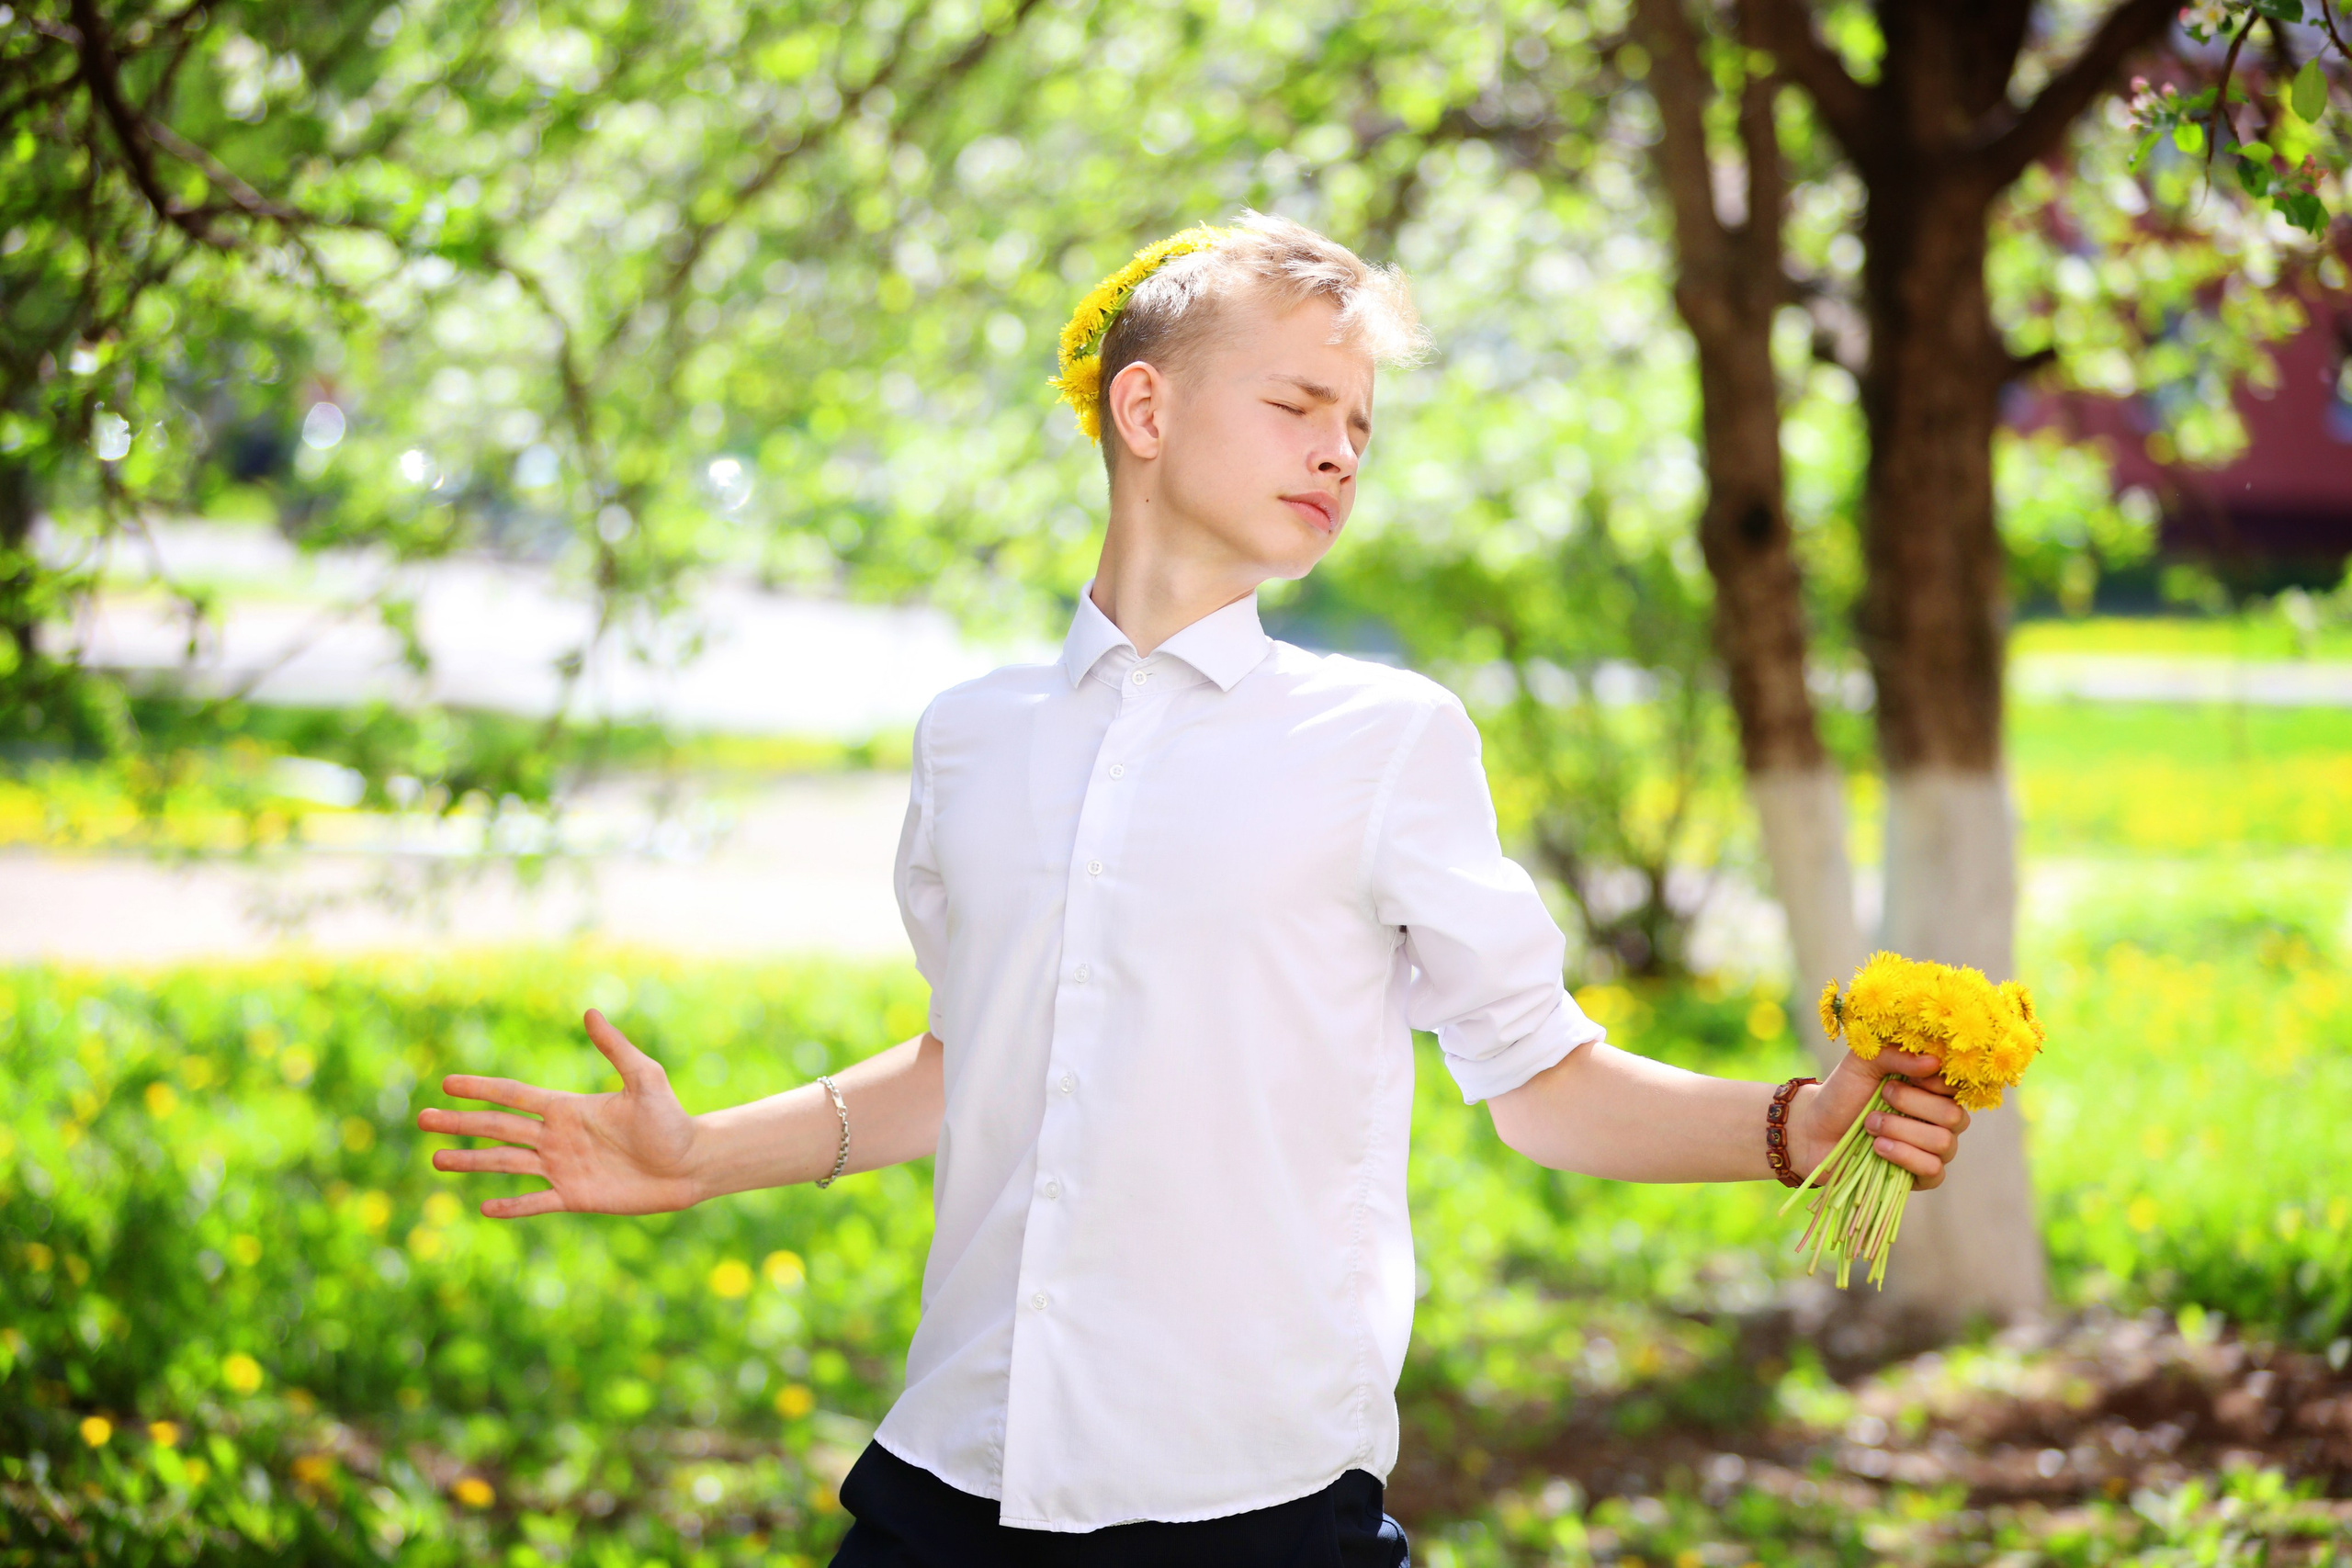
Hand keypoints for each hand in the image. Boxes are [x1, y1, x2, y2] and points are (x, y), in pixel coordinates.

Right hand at [417, 1009, 701, 1217]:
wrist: (691, 1162)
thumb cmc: (671, 1118)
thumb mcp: (644, 1078)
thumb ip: (616, 1048)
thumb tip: (590, 1011)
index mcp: (568, 1107)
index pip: (513, 1095)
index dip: (480, 1089)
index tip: (446, 1083)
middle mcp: (557, 1136)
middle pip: (499, 1128)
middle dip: (461, 1123)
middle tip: (421, 1119)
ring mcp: (563, 1167)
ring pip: (506, 1163)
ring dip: (472, 1161)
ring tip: (437, 1158)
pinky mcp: (575, 1196)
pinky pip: (535, 1202)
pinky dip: (510, 1206)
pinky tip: (483, 1207)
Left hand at [1788, 1046, 1970, 1190]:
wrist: (1815, 1130)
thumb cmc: (1843, 1093)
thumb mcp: (1862, 1063)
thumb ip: (1894, 1055)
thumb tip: (1933, 1061)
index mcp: (1933, 1090)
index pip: (1956, 1087)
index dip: (1931, 1082)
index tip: (1898, 1077)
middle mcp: (1941, 1120)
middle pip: (1954, 1116)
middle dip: (1911, 1105)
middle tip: (1882, 1098)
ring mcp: (1934, 1151)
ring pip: (1944, 1144)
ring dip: (1901, 1131)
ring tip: (1870, 1124)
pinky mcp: (1922, 1177)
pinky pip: (1934, 1171)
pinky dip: (1904, 1157)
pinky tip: (1878, 1147)